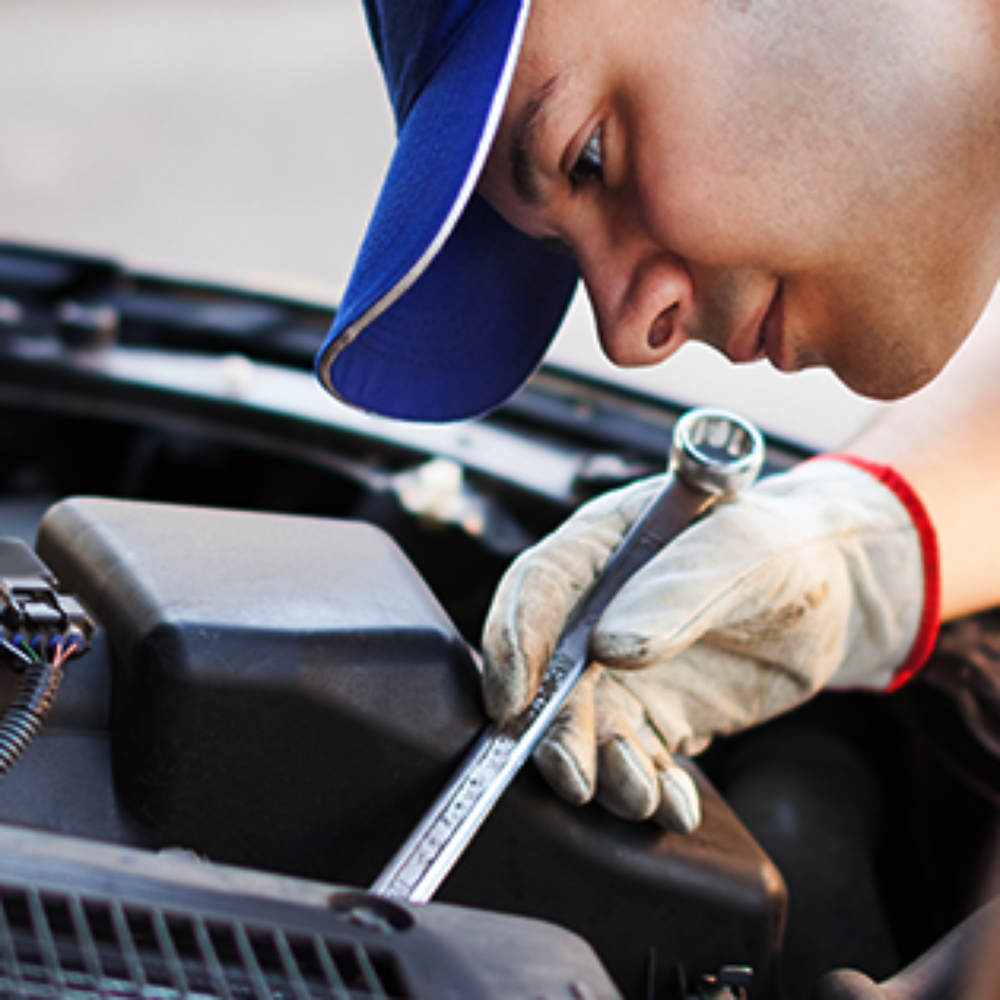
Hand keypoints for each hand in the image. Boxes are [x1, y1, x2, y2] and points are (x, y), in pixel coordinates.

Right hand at [481, 457, 937, 832]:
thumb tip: (608, 647)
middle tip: (574, 776)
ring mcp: (622, 668)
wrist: (834, 593)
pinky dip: (646, 790)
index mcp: (603, 547)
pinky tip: (676, 805)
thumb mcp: (744, 550)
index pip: (537, 587)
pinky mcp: (654, 714)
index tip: (514, 701)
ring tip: (642, 792)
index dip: (514, 642)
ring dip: (602, 770)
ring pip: (586, 728)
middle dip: (553, 731)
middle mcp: (596, 610)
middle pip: (547, 672)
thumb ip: (679, 590)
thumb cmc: (786, 546)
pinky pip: (634, 760)